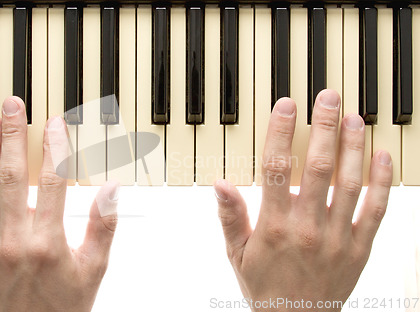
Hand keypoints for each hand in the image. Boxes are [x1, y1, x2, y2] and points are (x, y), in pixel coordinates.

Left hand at [0, 96, 118, 311]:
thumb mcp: (94, 268)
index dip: (54, 148)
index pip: (52, 182)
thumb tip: (109, 190)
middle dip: (13, 137)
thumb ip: (103, 225)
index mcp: (48, 242)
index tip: (54, 125)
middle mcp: (15, 240)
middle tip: (13, 108)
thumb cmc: (64, 305)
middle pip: (13, 177)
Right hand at [214, 90, 392, 310]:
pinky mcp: (359, 247)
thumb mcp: (237, 253)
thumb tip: (221, 184)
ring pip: (349, 183)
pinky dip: (381, 182)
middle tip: (329, 98)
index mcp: (274, 225)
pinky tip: (380, 157)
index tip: (286, 106)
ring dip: (352, 147)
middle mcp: (307, 226)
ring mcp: (337, 236)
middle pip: (317, 167)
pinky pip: (375, 210)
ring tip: (354, 118)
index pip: (276, 168)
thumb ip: (230, 216)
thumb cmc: (265, 286)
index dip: (281, 132)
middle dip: (323, 127)